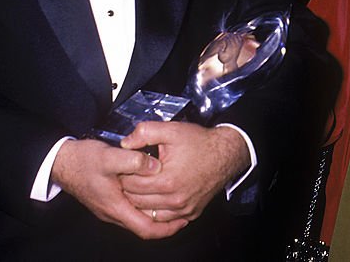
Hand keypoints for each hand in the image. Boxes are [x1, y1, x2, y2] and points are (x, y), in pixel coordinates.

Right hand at [51, 138, 182, 238]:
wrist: (61, 162)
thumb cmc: (84, 161)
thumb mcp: (110, 156)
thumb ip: (133, 160)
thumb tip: (155, 166)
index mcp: (115, 207)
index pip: (145, 228)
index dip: (167, 229)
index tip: (183, 221)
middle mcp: (112, 213)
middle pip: (143, 227)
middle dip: (165, 224)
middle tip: (184, 214)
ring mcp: (109, 208)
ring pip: (137, 219)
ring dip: (156, 215)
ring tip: (173, 205)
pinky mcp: (108, 201)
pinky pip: (131, 210)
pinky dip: (145, 207)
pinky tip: (154, 196)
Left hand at [119, 122, 249, 225]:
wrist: (226, 154)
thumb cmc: (199, 142)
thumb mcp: (172, 130)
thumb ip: (145, 132)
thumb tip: (124, 143)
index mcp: (166, 181)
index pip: (130, 185)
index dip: (122, 174)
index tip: (122, 166)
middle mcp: (174, 200)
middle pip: (135, 202)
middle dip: (127, 189)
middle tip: (126, 177)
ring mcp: (183, 210)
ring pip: (148, 214)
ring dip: (139, 202)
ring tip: (138, 187)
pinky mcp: (191, 214)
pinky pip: (165, 219)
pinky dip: (155, 211)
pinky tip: (153, 197)